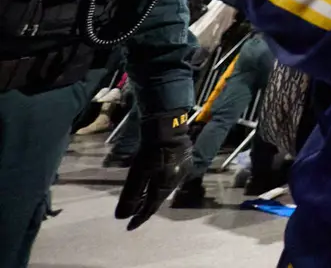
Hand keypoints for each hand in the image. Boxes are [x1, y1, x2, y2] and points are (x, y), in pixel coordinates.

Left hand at [116, 110, 192, 229]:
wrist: (168, 127)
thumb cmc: (151, 150)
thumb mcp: (137, 173)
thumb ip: (131, 196)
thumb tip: (121, 217)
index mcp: (165, 186)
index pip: (150, 209)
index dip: (139, 219)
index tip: (129, 227)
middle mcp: (176, 181)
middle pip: (159, 200)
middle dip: (146, 209)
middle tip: (134, 216)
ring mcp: (182, 171)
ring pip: (166, 190)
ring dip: (153, 197)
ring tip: (143, 202)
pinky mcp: (184, 162)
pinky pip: (170, 180)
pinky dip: (160, 186)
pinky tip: (155, 183)